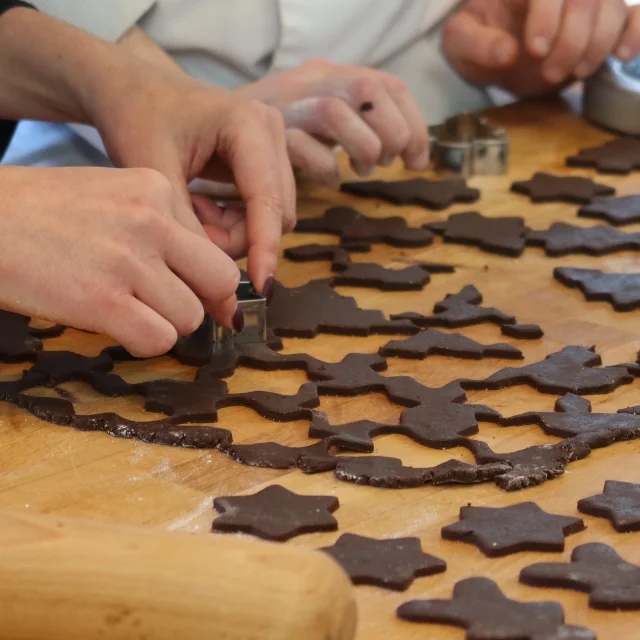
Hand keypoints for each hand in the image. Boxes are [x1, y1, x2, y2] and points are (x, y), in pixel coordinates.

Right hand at [0, 167, 240, 356]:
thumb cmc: (42, 213)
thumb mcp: (113, 199)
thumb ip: (163, 230)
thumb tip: (215, 289)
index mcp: (156, 188)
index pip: (213, 249)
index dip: (202, 279)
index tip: (183, 289)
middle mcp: (151, 220)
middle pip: (220, 282)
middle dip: (199, 301)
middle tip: (164, 304)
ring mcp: (128, 261)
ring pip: (190, 317)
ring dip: (164, 323)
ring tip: (126, 309)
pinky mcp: (102, 301)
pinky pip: (158, 340)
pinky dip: (142, 342)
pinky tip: (114, 326)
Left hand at [84, 57, 294, 294]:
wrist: (134, 90)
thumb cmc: (136, 119)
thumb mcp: (153, 175)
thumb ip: (186, 228)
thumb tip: (216, 285)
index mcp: (249, 125)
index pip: (269, 200)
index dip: (265, 248)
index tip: (260, 289)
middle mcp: (272, 131)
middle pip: (276, 214)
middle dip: (237, 238)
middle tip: (188, 231)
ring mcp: (274, 145)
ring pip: (271, 217)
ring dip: (233, 232)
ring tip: (190, 212)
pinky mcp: (267, 161)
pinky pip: (262, 211)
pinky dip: (233, 222)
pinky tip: (201, 207)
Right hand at [236, 59, 430, 183]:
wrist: (204, 122)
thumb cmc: (270, 131)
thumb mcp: (316, 118)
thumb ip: (352, 123)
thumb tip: (403, 149)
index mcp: (328, 74)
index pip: (387, 83)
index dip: (414, 122)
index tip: (417, 160)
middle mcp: (308, 80)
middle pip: (367, 89)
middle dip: (392, 131)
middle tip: (388, 162)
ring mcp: (283, 103)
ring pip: (334, 112)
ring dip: (362, 146)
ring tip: (364, 169)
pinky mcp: (259, 131)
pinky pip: (300, 147)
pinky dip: (324, 168)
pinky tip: (330, 179)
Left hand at [443, 0, 639, 95]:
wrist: (492, 51)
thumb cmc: (475, 40)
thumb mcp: (459, 43)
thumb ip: (476, 44)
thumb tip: (506, 52)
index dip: (548, 14)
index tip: (535, 49)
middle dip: (573, 39)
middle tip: (551, 73)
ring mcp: (585, 0)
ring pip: (612, 7)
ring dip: (598, 44)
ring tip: (576, 72)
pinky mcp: (603, 19)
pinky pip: (632, 15)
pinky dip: (635, 32)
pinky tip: (623, 55)